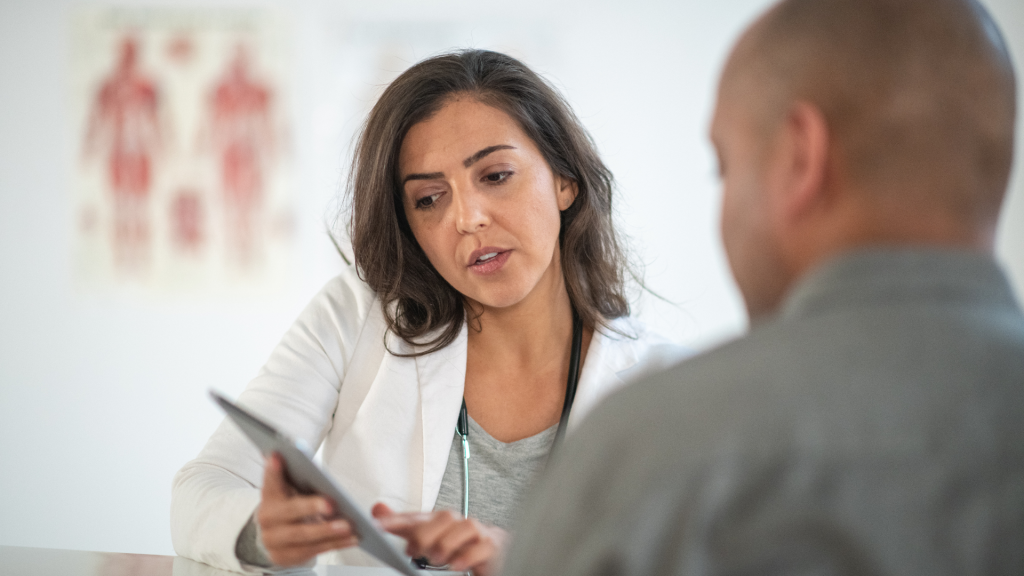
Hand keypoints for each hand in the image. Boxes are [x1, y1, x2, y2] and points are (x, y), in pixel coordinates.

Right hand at [257, 453, 358, 565]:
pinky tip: (352, 538)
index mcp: (270, 495)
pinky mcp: (286, 556)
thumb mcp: (292, 490)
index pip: (270, 480)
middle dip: (310, 507)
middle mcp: (267, 518)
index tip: (277, 456)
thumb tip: (300, 461)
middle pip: (289, 511)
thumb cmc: (292, 506)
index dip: (272, 470)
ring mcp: (274, 540)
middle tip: (331, 504)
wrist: (277, 538)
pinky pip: (314, 550)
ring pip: (302, 535)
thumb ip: (297, 475)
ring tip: (348, 525)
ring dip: (327, 530)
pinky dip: (335, 543)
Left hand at [373, 503, 507, 574]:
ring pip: (465, 527)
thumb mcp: (425, 537)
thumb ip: (402, 525)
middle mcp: (458, 523)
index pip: (415, 517)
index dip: (396, 520)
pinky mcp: (491, 546)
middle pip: (444, 517)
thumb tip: (378, 508)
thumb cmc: (456, 545)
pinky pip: (483, 546)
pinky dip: (469, 555)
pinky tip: (456, 565)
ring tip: (435, 557)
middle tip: (413, 549)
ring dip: (448, 542)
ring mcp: (477, 534)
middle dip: (426, 532)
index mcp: (439, 521)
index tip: (378, 526)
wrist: (492, 552)